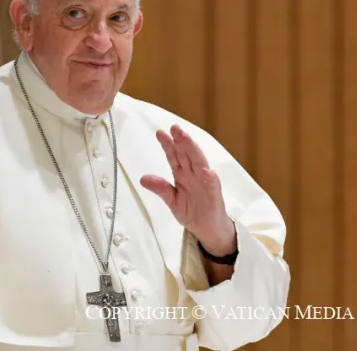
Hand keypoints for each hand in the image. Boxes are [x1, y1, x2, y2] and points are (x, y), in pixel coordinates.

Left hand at [140, 125, 236, 255]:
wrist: (208, 229)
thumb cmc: (192, 211)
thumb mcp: (172, 200)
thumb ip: (160, 188)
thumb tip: (143, 178)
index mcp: (182, 174)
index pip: (174, 156)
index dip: (167, 144)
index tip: (160, 133)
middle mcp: (194, 175)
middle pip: (187, 154)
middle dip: (181, 140)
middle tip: (174, 128)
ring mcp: (205, 183)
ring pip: (199, 163)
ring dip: (193, 150)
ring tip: (186, 139)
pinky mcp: (214, 195)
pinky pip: (212, 184)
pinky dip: (209, 176)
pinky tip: (205, 170)